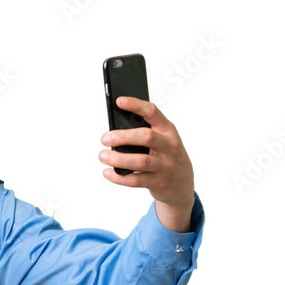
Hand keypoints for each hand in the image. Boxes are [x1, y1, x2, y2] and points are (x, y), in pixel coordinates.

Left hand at [99, 96, 194, 231]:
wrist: (182, 183)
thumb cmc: (165, 155)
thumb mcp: (162, 139)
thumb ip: (144, 132)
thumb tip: (114, 130)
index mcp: (168, 130)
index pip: (152, 112)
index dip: (136, 105)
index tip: (119, 101)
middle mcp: (169, 146)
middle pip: (146, 137)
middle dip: (123, 136)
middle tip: (105, 138)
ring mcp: (165, 165)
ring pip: (141, 161)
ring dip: (118, 158)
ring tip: (102, 155)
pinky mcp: (158, 182)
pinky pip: (136, 180)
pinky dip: (119, 177)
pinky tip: (107, 172)